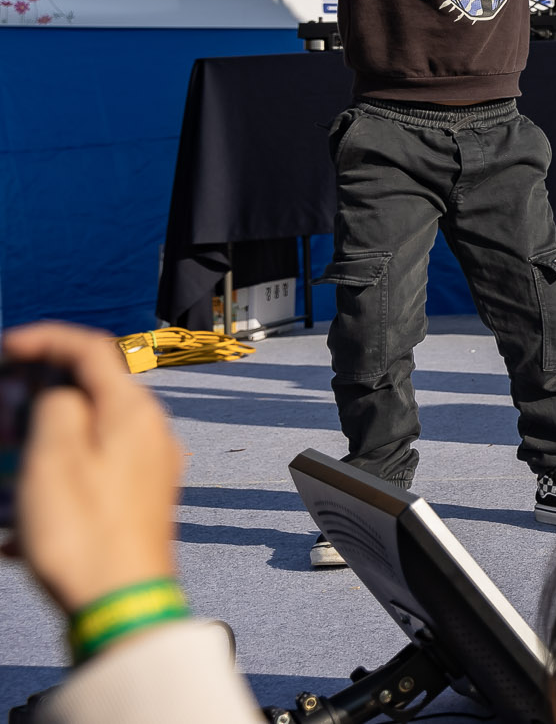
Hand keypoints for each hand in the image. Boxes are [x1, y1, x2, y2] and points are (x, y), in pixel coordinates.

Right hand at [1, 323, 181, 614]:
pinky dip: (54, 484)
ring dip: (42, 446)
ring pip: (88, 437)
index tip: (8, 347)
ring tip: (9, 472)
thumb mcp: (52, 458)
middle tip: (3, 417)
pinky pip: (91, 477)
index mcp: (134, 413)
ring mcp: (150, 468)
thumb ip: (57, 407)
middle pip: (93, 393)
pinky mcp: (141, 501)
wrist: (120, 604)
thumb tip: (63, 392)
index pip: (93, 350)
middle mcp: (152, 433)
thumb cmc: (85, 534)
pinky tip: (22, 526)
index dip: (46, 339)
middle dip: (40, 399)